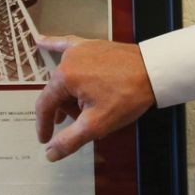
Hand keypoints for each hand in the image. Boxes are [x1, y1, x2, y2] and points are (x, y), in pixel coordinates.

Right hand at [35, 35, 154, 161]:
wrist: (154, 72)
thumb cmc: (128, 95)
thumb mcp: (97, 124)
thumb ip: (70, 140)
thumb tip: (50, 153)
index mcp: (65, 77)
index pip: (45, 105)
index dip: (44, 125)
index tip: (45, 138)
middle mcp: (69, 60)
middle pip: (57, 92)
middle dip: (67, 110)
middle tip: (84, 123)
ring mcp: (80, 49)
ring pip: (66, 77)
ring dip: (71, 94)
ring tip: (88, 107)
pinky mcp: (92, 45)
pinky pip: (67, 45)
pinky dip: (54, 45)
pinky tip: (40, 42)